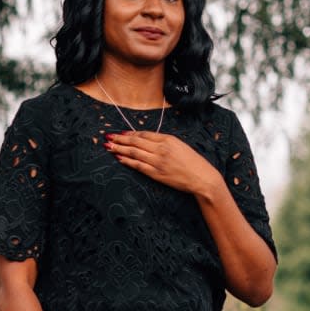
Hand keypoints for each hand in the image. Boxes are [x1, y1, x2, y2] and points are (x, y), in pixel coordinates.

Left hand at [105, 130, 222, 197]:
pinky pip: (138, 166)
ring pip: (134, 153)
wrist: (202, 177)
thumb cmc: (193, 162)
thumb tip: (146, 140)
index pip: (144, 134)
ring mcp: (158, 162)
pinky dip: (127, 161)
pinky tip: (119, 158)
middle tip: (108, 136)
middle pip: (136, 142)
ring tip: (109, 146)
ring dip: (119, 149)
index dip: (130, 133)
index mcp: (168, 139)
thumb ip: (163, 142)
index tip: (120, 133)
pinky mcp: (157, 174)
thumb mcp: (179, 146)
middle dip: (120, 139)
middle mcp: (162, 149)